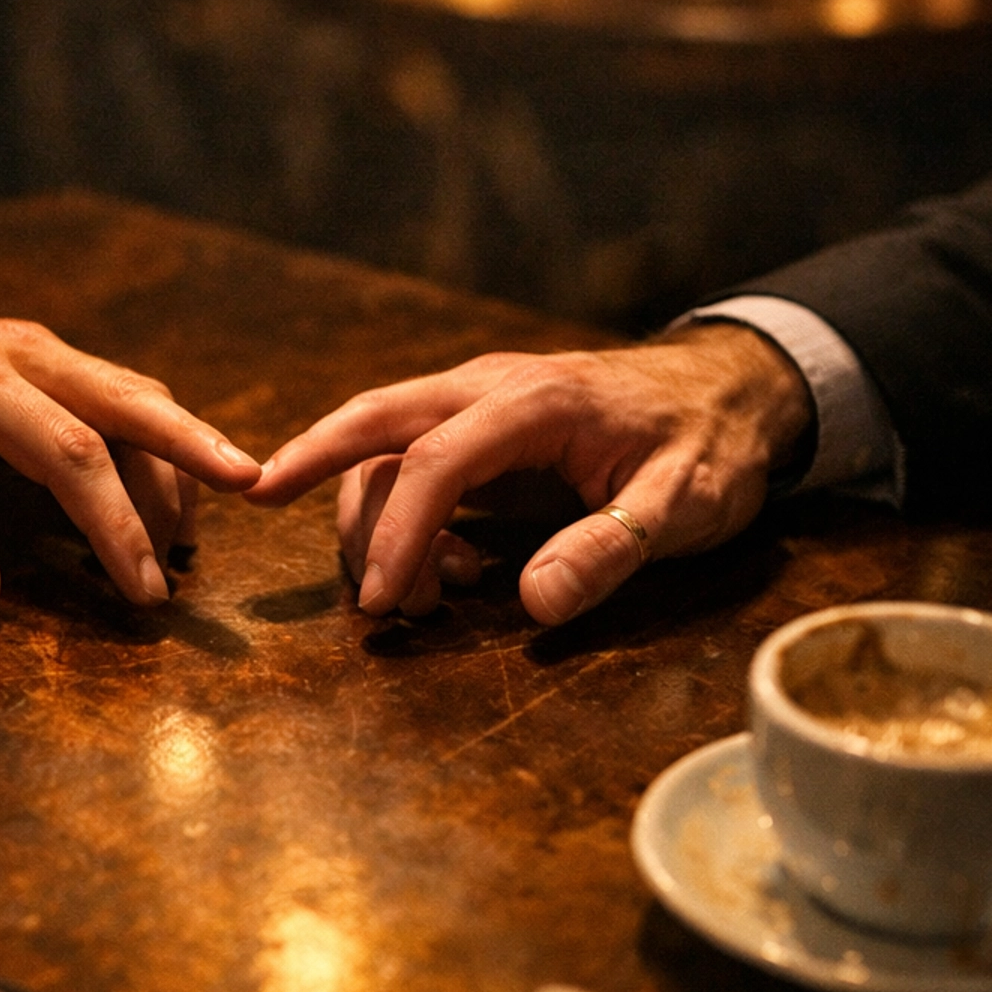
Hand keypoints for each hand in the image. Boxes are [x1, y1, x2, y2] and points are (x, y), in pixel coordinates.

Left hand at [0, 277, 260, 616]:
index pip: (69, 453)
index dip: (115, 526)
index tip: (144, 592)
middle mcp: (15, 350)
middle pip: (128, 397)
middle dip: (194, 448)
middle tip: (254, 488)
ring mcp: (30, 347)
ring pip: (128, 391)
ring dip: (174, 451)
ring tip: (199, 527)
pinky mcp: (35, 357)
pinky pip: (109, 392)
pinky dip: (148, 437)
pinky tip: (159, 492)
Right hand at [246, 326, 812, 625]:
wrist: (735, 393)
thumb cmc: (709, 447)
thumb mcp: (681, 504)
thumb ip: (609, 548)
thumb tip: (533, 604)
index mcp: (534, 400)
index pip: (437, 458)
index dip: (399, 532)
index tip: (381, 601)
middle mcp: (492, 388)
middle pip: (377, 416)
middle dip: (312, 456)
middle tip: (255, 500)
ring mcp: (484, 403)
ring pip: (389, 445)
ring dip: (376, 518)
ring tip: (416, 599)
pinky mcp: (485, 429)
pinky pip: (416, 461)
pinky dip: (404, 516)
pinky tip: (446, 570)